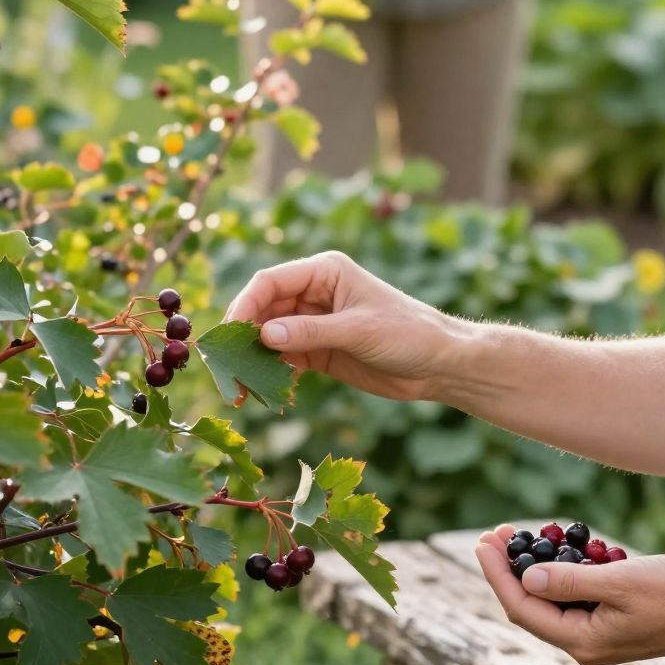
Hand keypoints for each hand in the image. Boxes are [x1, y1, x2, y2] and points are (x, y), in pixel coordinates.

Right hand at [222, 249, 457, 401]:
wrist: (439, 365)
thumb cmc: (408, 333)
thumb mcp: (359, 330)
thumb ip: (311, 332)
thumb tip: (264, 337)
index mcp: (324, 272)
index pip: (271, 282)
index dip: (245, 304)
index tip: (230, 333)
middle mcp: (314, 294)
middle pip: (263, 310)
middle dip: (242, 337)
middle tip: (224, 366)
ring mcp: (314, 324)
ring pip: (268, 338)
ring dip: (251, 360)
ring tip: (237, 387)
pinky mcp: (318, 352)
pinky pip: (282, 360)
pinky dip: (268, 374)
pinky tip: (258, 392)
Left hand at [474, 523, 664, 664]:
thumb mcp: (620, 581)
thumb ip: (569, 581)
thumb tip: (525, 578)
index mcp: (583, 641)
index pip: (523, 607)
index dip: (497, 574)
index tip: (483, 541)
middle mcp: (586, 645)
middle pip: (532, 606)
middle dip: (511, 568)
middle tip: (497, 532)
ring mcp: (600, 637)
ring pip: (553, 601)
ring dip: (536, 568)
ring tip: (521, 534)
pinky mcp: (615, 624)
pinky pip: (577, 599)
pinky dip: (565, 573)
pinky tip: (564, 547)